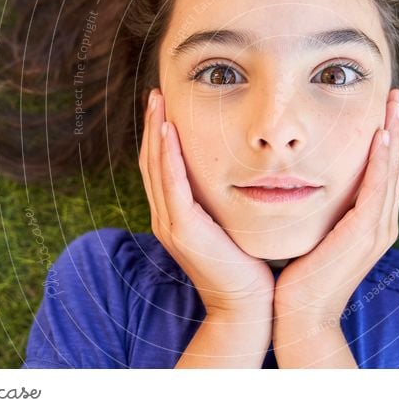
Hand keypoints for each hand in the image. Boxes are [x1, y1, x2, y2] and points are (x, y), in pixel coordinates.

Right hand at [139, 88, 274, 317]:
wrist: (247, 305)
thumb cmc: (247, 264)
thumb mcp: (231, 223)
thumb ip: (223, 200)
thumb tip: (240, 171)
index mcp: (175, 216)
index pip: (161, 166)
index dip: (159, 135)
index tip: (165, 105)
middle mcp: (165, 218)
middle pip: (152, 161)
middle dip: (153, 125)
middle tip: (156, 93)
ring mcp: (170, 225)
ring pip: (156, 167)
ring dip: (156, 131)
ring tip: (158, 101)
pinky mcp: (182, 230)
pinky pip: (171, 185)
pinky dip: (167, 155)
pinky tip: (170, 130)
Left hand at [273, 88, 398, 323]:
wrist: (300, 315)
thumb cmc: (301, 275)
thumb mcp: (317, 232)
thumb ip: (324, 210)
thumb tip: (307, 181)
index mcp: (372, 222)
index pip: (385, 170)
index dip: (387, 137)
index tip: (383, 107)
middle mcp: (382, 223)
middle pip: (395, 165)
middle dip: (396, 127)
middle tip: (395, 94)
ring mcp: (377, 230)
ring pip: (391, 171)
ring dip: (393, 135)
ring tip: (393, 104)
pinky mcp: (364, 235)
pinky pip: (377, 189)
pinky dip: (381, 161)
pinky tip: (380, 136)